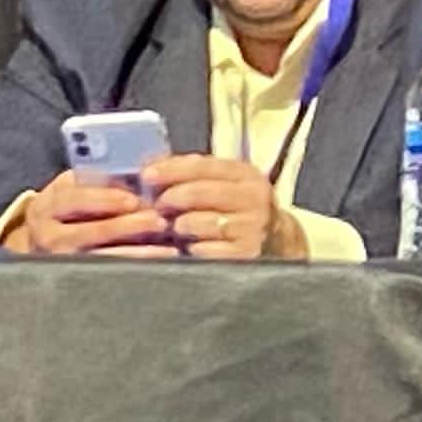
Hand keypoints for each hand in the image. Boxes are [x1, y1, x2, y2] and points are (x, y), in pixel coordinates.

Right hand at [2, 169, 178, 258]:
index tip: (133, 200)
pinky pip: (108, 275)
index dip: (104, 199)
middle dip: (126, 227)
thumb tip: (143, 174)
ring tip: (166, 248)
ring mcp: (60, 260)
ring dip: (135, 252)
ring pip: (100, 258)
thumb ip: (103, 179)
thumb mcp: (77, 186)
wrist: (46, 238)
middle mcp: (48, 234)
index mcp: (49, 204)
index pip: (73, 200)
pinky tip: (158, 262)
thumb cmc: (73, 205)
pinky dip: (135, 267)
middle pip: (88, 232)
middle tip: (159, 222)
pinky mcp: (75, 278)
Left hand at [136, 150, 305, 261]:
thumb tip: (149, 167)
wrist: (274, 241)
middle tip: (158, 206)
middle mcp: (254, 198)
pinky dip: (191, 248)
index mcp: (246, 175)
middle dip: (170, 198)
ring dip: (179, 225)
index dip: (171, 169)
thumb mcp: (222, 183)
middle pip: (199, 192)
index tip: (147, 176)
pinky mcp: (246, 255)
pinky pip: (203, 250)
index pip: (203, 166)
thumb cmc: (233, 209)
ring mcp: (252, 227)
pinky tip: (191, 247)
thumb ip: (189, 172)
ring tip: (177, 227)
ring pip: (197, 222)